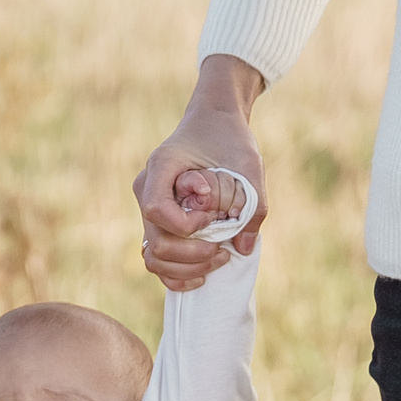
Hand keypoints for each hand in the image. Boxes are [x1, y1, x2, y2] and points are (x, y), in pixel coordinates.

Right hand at [136, 54, 266, 291]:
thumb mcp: (249, 164)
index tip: (213, 217)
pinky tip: (202, 276)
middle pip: (156, 242)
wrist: (214, 124)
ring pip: (152, 257)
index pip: (157, 209)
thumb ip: (253, 204)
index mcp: (161, 168)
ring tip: (218, 259)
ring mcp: (148, 211)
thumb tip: (243, 247)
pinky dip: (176, 275)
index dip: (185, 225)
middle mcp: (147, 190)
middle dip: (193, 255)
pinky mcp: (157, 226)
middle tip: (224, 250)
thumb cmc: (230, 139)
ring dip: (186, 269)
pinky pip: (155, 261)